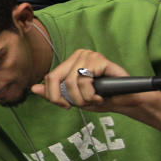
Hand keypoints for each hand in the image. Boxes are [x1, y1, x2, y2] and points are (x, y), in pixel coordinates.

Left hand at [30, 48, 153, 115]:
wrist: (128, 101)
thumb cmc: (103, 98)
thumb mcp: (75, 98)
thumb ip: (55, 93)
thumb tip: (33, 88)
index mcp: (70, 62)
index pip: (50, 77)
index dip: (53, 95)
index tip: (65, 106)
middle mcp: (78, 55)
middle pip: (56, 78)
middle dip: (67, 98)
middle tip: (82, 104)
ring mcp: (89, 55)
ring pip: (71, 82)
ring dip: (82, 98)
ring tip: (95, 99)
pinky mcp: (100, 59)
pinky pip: (85, 80)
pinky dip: (90, 94)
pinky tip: (100, 96)